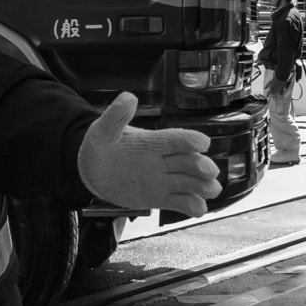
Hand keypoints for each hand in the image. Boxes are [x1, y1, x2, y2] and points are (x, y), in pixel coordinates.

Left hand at [77, 92, 222, 216]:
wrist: (93, 172)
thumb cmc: (100, 147)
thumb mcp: (103, 130)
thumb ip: (116, 116)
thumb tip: (128, 97)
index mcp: (152, 142)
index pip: (174, 139)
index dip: (189, 140)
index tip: (203, 143)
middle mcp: (162, 160)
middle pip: (188, 161)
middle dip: (201, 166)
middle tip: (209, 171)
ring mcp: (162, 180)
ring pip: (189, 182)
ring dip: (202, 186)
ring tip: (212, 190)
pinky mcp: (160, 197)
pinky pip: (179, 202)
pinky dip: (191, 206)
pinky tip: (198, 209)